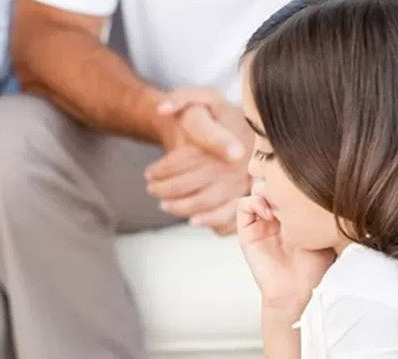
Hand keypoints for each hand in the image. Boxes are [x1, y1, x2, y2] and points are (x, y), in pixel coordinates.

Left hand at [146, 88, 252, 233]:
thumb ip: (182, 97)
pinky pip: (229, 217)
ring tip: (164, 204)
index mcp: (224, 136)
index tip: (148, 172)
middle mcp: (235, 161)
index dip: (162, 169)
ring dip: (179, 207)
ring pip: (204, 203)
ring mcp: (243, 181)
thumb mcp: (202, 98)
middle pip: (189, 183)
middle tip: (151, 188)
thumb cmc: (216, 117)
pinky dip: (210, 222)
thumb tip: (162, 109)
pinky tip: (193, 220)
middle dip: (163, 189)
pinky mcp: (249, 197)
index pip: (185, 158)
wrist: (244, 133)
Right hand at [237, 189, 335, 311]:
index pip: (288, 182)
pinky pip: (243, 205)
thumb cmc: (315, 264)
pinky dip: (253, 202)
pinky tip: (269, 213)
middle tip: (291, 189)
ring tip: (280, 203)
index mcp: (293, 213)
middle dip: (279, 180)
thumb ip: (318, 206)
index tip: (306, 184)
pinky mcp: (246, 233)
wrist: (298, 289)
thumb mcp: (323, 228)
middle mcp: (275, 215)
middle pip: (271, 180)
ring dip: (267, 190)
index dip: (293, 178)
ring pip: (256, 189)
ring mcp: (259, 223)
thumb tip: (319, 178)